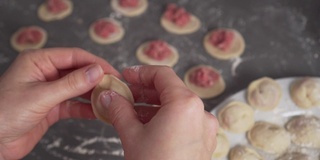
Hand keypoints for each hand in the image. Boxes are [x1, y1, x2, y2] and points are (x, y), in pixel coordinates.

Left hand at [0, 48, 118, 158]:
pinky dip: (86, 109)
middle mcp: (46, 73)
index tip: (113, 72)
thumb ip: (71, 84)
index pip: (74, 56)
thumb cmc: (4, 113)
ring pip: (78, 88)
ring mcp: (50, 91)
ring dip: (93, 94)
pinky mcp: (52, 108)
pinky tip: (98, 112)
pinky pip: (73, 105)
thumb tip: (97, 71)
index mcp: (39, 61)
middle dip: (97, 79)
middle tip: (115, 86)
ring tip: (110, 98)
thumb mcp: (41, 95)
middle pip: (78, 71)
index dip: (95, 62)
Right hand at [98, 65, 217, 159]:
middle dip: (145, 91)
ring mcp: (205, 128)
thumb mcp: (132, 135)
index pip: (162, 75)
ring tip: (131, 110)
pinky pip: (184, 121)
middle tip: (124, 94)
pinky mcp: (204, 141)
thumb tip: (108, 95)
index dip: (141, 73)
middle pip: (171, 90)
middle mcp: (201, 113)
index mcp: (185, 104)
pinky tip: (148, 125)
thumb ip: (119, 109)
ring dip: (154, 106)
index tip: (125, 76)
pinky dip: (166, 118)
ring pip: (177, 106)